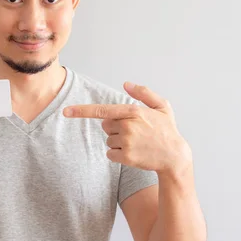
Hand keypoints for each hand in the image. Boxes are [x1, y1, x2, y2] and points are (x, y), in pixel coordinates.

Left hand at [63, 82, 190, 173]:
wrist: (175, 157)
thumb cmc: (167, 131)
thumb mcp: (162, 107)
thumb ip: (144, 93)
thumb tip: (126, 84)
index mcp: (133, 111)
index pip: (102, 110)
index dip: (82, 111)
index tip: (66, 112)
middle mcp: (128, 126)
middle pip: (106, 126)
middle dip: (116, 128)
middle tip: (135, 133)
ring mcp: (126, 142)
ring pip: (109, 140)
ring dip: (119, 142)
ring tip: (138, 144)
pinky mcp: (126, 157)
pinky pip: (110, 154)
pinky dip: (118, 155)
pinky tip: (134, 153)